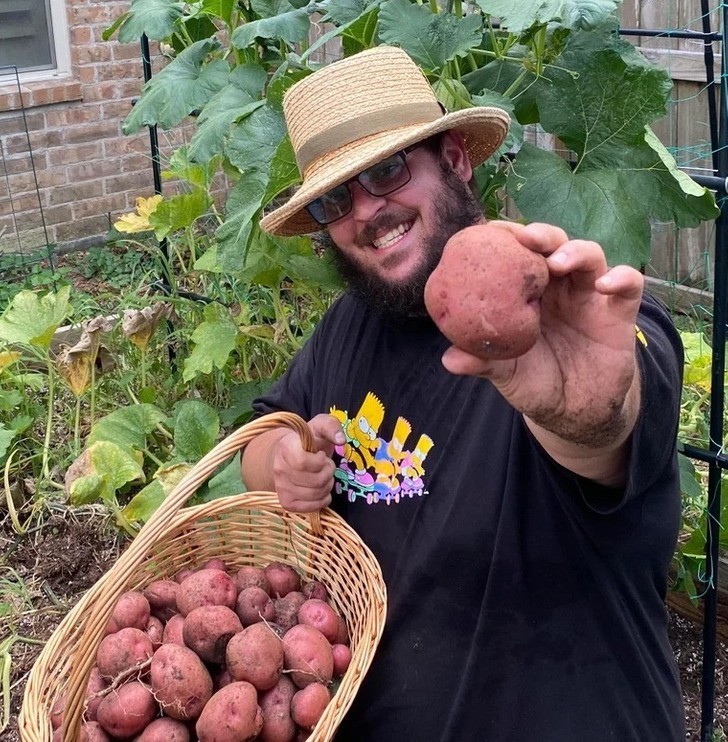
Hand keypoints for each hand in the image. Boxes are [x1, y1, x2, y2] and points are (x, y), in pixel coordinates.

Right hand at [272, 414, 344, 512]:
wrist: (291, 455)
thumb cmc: (309, 441)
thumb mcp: (320, 426)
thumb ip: (331, 426)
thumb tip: (341, 440)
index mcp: (286, 447)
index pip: (303, 462)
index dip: (319, 462)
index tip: (322, 456)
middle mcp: (279, 468)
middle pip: (314, 480)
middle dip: (329, 473)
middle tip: (327, 466)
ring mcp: (281, 487)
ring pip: (313, 495)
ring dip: (327, 486)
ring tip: (324, 477)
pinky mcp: (286, 502)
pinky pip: (309, 508)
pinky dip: (322, 501)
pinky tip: (322, 491)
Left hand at [441, 221, 643, 448]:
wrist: (574, 410)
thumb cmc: (535, 382)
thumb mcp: (506, 374)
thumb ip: (483, 363)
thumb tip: (449, 359)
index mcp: (526, 293)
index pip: (517, 254)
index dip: (506, 238)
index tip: (488, 232)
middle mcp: (558, 286)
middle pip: (553, 244)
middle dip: (540, 235)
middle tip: (525, 238)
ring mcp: (590, 294)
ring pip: (589, 255)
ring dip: (575, 251)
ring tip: (557, 262)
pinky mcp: (619, 310)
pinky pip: (629, 284)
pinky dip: (621, 277)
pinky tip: (604, 285)